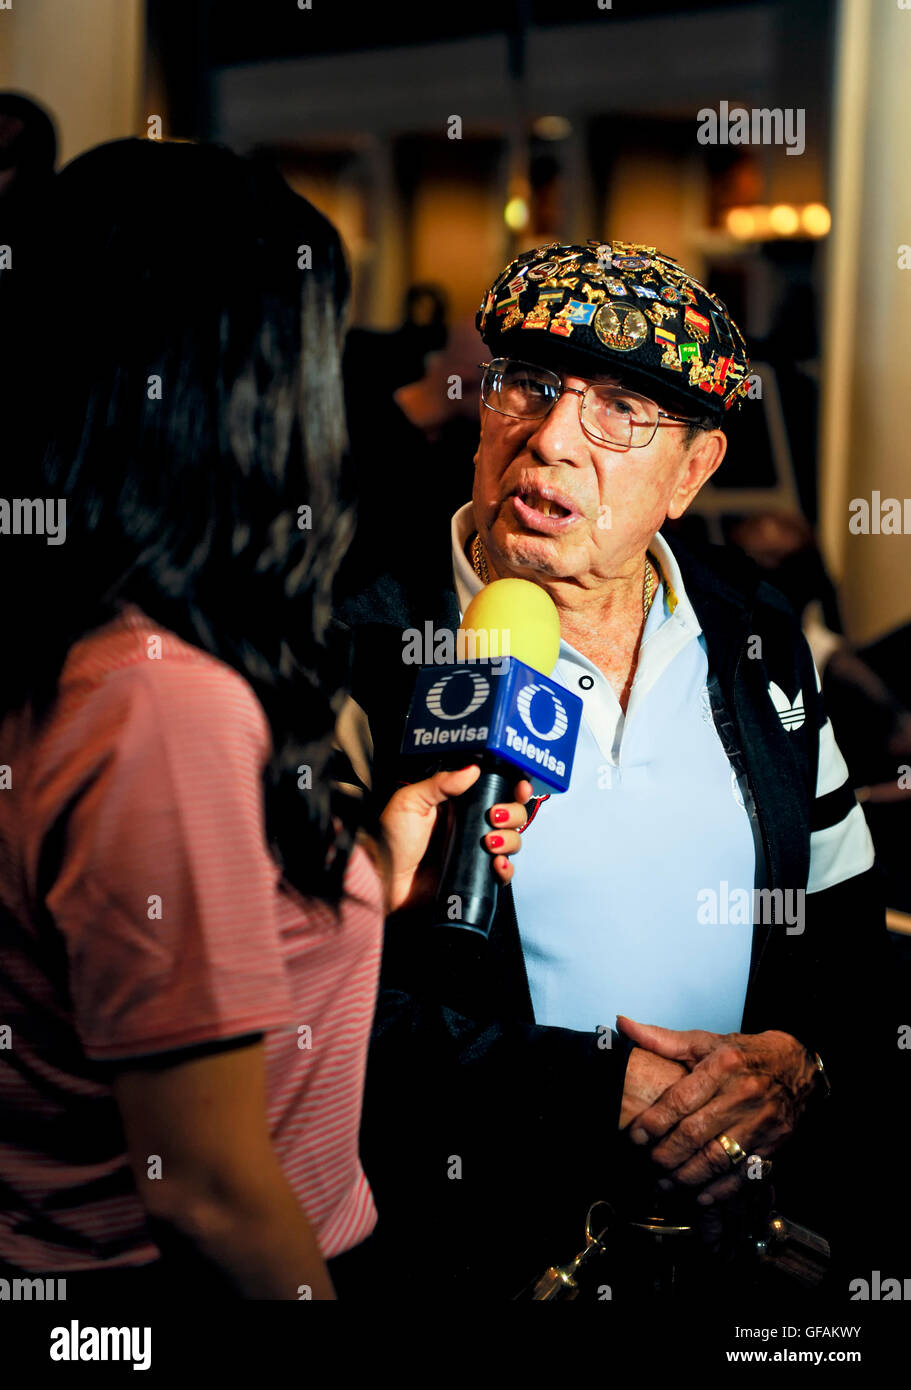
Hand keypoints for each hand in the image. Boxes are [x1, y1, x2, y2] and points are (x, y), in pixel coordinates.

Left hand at [379, 766, 531, 913]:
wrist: (383, 881)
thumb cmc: (390, 840)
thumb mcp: (409, 802)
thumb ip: (440, 784)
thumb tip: (473, 769)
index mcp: (457, 803)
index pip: (494, 790)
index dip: (513, 786)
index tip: (520, 786)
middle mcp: (470, 825)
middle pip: (511, 814)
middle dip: (513, 812)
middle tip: (494, 817)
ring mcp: (474, 851)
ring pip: (512, 841)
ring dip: (510, 839)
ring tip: (489, 842)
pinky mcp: (475, 876)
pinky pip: (503, 873)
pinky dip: (506, 869)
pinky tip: (496, 865)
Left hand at [617, 1016, 818, 1204]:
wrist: (798, 1066)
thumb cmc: (745, 1054)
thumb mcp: (706, 1041)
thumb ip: (662, 1039)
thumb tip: (623, 1024)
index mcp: (723, 1065)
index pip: (680, 1099)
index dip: (654, 1122)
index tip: (636, 1136)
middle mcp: (743, 1094)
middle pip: (696, 1133)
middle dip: (667, 1154)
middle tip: (649, 1164)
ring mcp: (761, 1121)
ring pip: (717, 1158)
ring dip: (688, 1177)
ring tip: (667, 1184)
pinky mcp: (774, 1143)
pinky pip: (744, 1174)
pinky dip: (721, 1190)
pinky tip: (701, 1196)